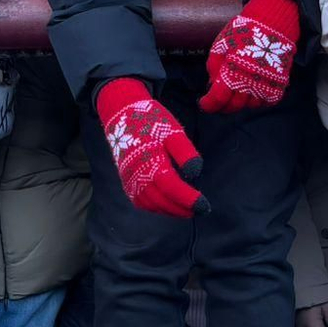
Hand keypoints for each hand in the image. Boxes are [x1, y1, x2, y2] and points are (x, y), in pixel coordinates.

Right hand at [96, 78, 206, 217]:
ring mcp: (130, 180)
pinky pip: (140, 202)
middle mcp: (138, 175)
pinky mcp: (126, 181)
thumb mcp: (172, 131)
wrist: (122, 115)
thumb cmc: (151, 122)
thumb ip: (185, 152)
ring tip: (188, 211)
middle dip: (182, 209)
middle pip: (162, 200)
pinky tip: (168, 207)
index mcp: (151, 161)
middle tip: (201, 210)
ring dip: (170, 211)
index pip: (171, 188)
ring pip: (151, 204)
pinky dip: (155, 208)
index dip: (188, 199)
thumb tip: (195, 174)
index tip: (204, 205)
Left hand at [199, 0, 299, 113]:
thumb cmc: (244, 30)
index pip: (218, 98)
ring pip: (251, 106)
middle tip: (219, 102)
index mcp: (232, 70)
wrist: (273, 20)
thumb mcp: (221, 43)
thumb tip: (212, 84)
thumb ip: (214, 66)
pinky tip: (253, 93)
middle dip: (223, 107)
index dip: (209, 105)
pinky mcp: (280, 82)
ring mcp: (266, 82)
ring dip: (242, 103)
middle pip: (234, 105)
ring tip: (236, 95)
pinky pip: (268, 101)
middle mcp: (249, 80)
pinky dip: (259, 101)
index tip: (204, 104)